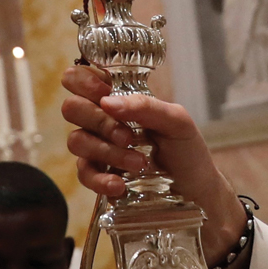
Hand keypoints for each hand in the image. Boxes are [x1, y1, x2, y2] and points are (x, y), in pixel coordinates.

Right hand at [60, 65, 243, 262]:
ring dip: (107, 152)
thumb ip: (146, 106)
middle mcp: (102, 120)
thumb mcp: (177, 121)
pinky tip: (120, 185)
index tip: (105, 94)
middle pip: (71, 108)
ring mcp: (97, 148)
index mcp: (118, 98)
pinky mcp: (98, 176)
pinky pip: (83, 174)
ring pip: (76, 141)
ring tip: (138, 163)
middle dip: (99, 121)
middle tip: (128, 136)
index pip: (79, 78)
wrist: (196, 190)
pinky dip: (100, 179)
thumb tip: (108, 102)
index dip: (84, 82)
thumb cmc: (186, 150)